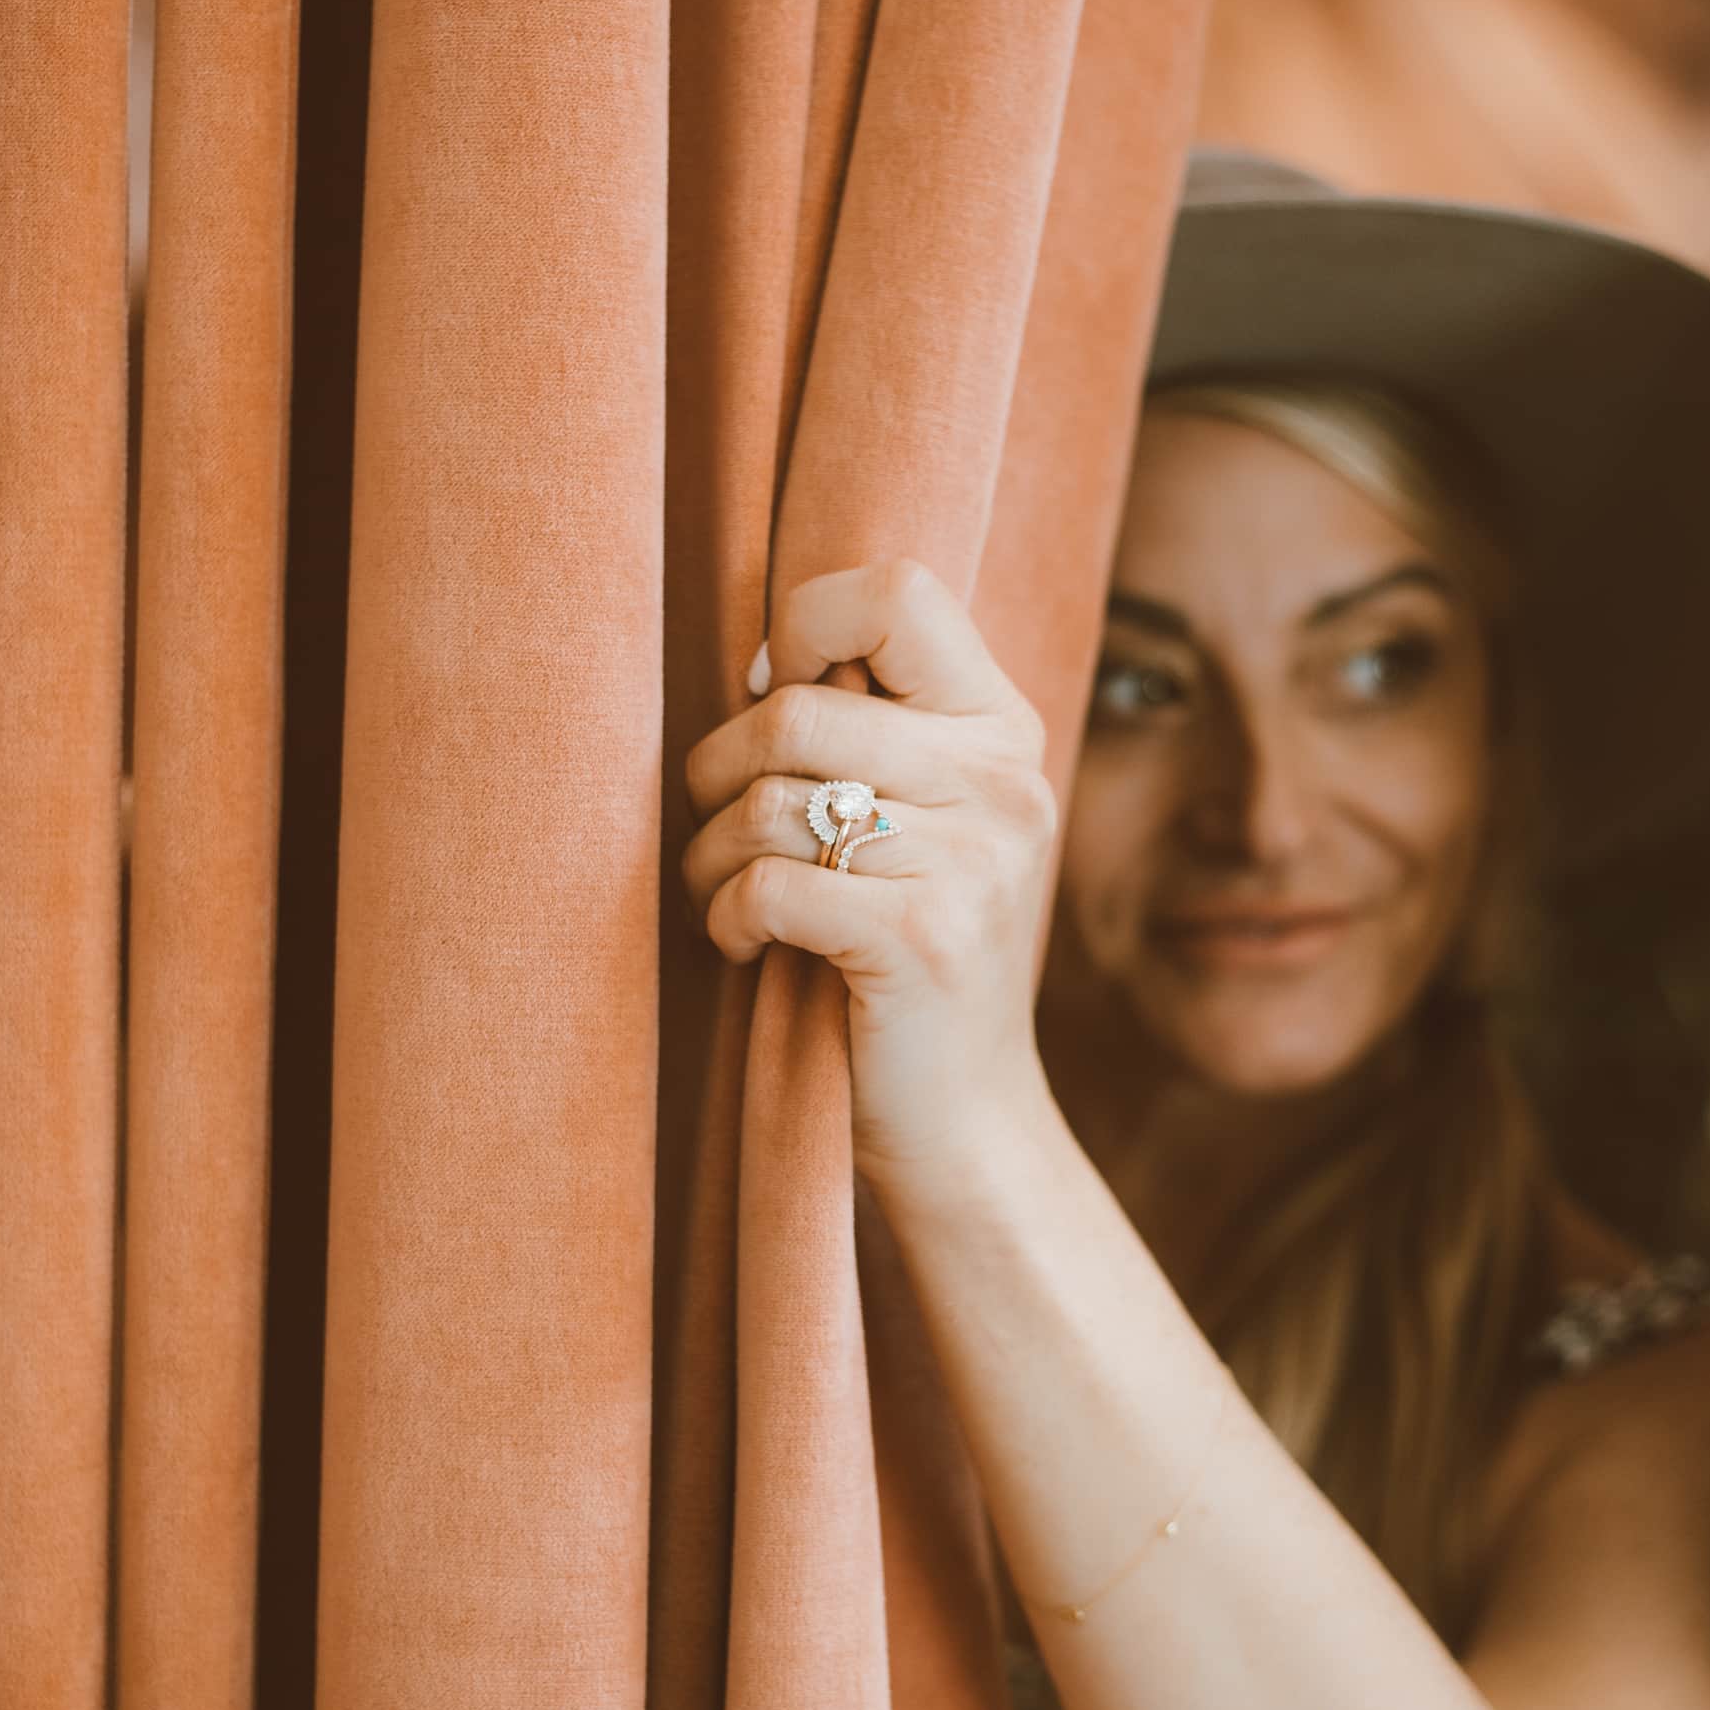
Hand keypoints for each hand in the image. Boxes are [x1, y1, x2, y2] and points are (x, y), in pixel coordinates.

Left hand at [680, 559, 1058, 1187]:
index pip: (896, 592)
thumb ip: (873, 730)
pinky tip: (743, 945)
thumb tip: (759, 659)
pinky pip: (769, 883)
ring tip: (719, 893)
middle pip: (794, 709)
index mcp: (1002, 730)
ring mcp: (973, 862)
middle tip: (714, 826)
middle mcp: (1002, 782)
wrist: (966, 1118)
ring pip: (768, 799)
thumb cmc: (909, 955)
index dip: (805, 626)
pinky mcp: (922, 940)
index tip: (774, 699)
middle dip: (715, 771)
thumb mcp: (925, 821)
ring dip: (707, 853)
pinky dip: (726, 915)